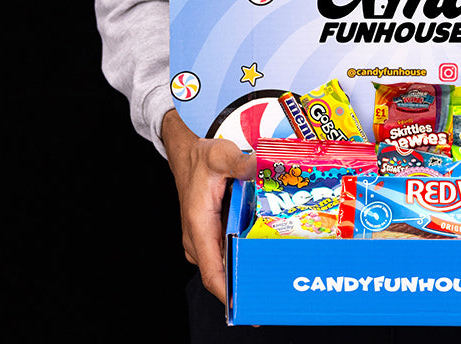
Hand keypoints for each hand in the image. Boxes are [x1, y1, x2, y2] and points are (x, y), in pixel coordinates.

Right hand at [161, 109, 255, 302]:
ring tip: (274, 276)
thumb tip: (261, 167)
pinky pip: (224, 253)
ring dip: (243, 272)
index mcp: (199, 225)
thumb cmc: (201, 157)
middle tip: (274, 292)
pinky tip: (262, 253)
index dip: (229, 294)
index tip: (247, 307)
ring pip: (223, 264)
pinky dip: (240, 256)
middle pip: (220, 274)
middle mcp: (198, 238)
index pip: (212, 272)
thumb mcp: (221, 155)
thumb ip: (241, 162)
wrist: (186, 153)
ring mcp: (202, 238)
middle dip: (244, 287)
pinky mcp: (208, 234)